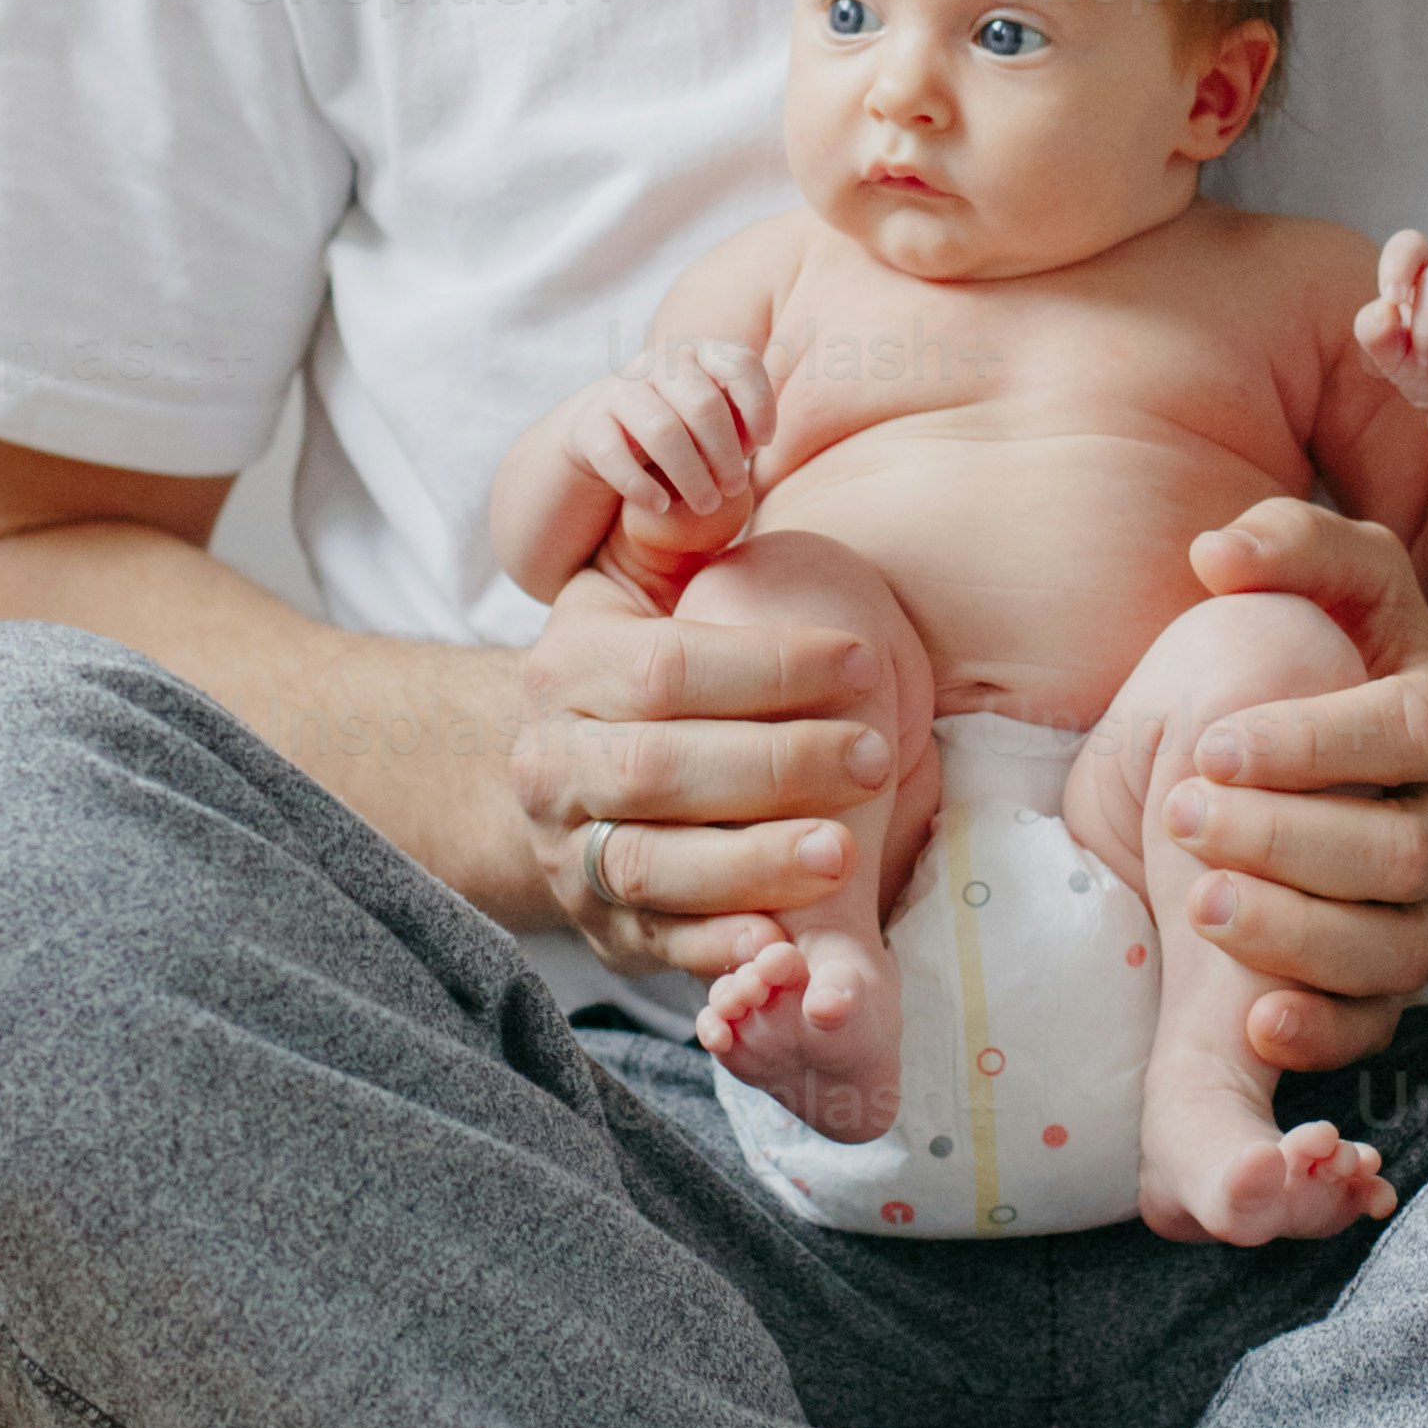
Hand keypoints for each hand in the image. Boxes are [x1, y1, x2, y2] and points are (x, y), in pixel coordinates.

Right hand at [509, 568, 888, 986]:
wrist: (562, 769)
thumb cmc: (636, 662)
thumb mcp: (634, 584)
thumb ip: (672, 537)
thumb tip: (713, 477)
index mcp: (568, 667)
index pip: (668, 667)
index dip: (769, 667)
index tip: (865, 660)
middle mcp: (552, 762)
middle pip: (659, 768)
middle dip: (776, 766)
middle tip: (875, 758)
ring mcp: (568, 852)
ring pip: (652, 866)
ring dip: (751, 864)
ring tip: (842, 853)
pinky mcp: (598, 925)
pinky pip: (654, 944)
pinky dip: (714, 950)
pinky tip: (778, 944)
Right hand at [561, 338, 774, 555]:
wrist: (606, 433)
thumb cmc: (681, 427)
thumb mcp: (716, 418)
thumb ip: (741, 419)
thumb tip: (756, 436)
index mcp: (698, 352)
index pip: (738, 362)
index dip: (758, 403)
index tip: (764, 443)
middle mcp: (658, 363)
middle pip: (703, 404)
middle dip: (725, 454)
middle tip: (735, 489)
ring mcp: (620, 391)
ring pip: (663, 432)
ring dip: (691, 476)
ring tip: (708, 504)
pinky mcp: (589, 425)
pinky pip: (614, 456)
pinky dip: (641, 486)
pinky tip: (661, 505)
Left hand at [1162, 497, 1427, 1074]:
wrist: (1338, 759)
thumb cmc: (1319, 657)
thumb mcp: (1325, 584)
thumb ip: (1285, 543)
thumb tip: (1215, 552)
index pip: (1408, 732)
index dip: (1314, 744)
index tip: (1210, 746)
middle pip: (1403, 852)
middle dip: (1288, 840)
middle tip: (1184, 819)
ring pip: (1397, 948)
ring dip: (1295, 936)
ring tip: (1197, 906)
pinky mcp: (1400, 980)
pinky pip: (1378, 1024)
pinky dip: (1322, 1033)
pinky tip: (1254, 1023)